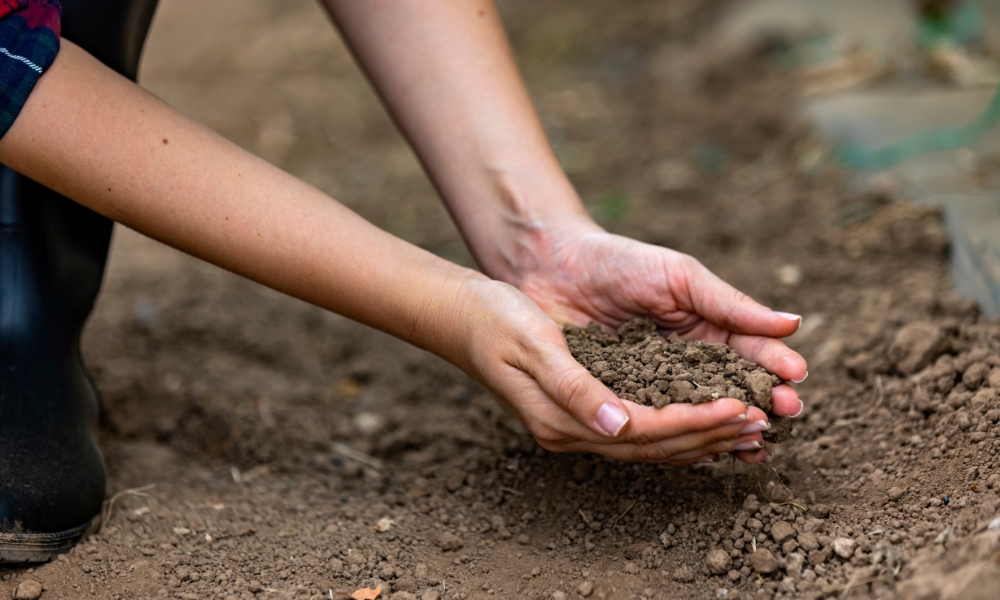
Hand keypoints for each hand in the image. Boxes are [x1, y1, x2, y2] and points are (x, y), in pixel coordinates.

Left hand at [507, 218, 807, 463]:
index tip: (794, 380)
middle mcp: (687, 364)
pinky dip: (679, 440)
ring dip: (729, 430)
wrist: (553, 266)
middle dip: (761, 404)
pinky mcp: (621, 403)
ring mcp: (656, 387)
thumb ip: (728, 303)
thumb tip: (792, 323)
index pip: (751, 353)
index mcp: (708, 330)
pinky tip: (701, 452)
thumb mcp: (679, 276)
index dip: (775, 368)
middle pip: (734, 391)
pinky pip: (653, 426)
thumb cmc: (619, 261)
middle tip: (783, 414)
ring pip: (699, 416)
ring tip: (754, 442)